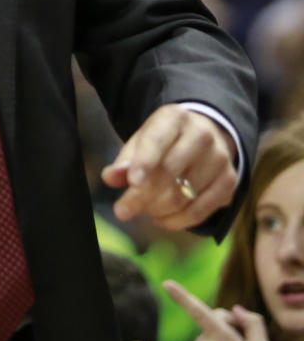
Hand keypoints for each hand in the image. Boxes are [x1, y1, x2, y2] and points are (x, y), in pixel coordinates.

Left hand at [100, 104, 237, 229]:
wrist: (203, 135)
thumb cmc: (164, 141)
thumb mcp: (141, 141)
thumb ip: (125, 160)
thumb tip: (110, 177)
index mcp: (175, 118)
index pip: (158, 140)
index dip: (145, 161)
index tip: (132, 182)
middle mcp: (202, 135)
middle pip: (169, 172)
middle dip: (142, 196)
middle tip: (122, 210)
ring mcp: (219, 159)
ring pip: (183, 196)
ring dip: (157, 210)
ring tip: (143, 210)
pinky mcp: (229, 182)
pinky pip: (200, 212)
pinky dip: (176, 221)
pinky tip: (161, 218)